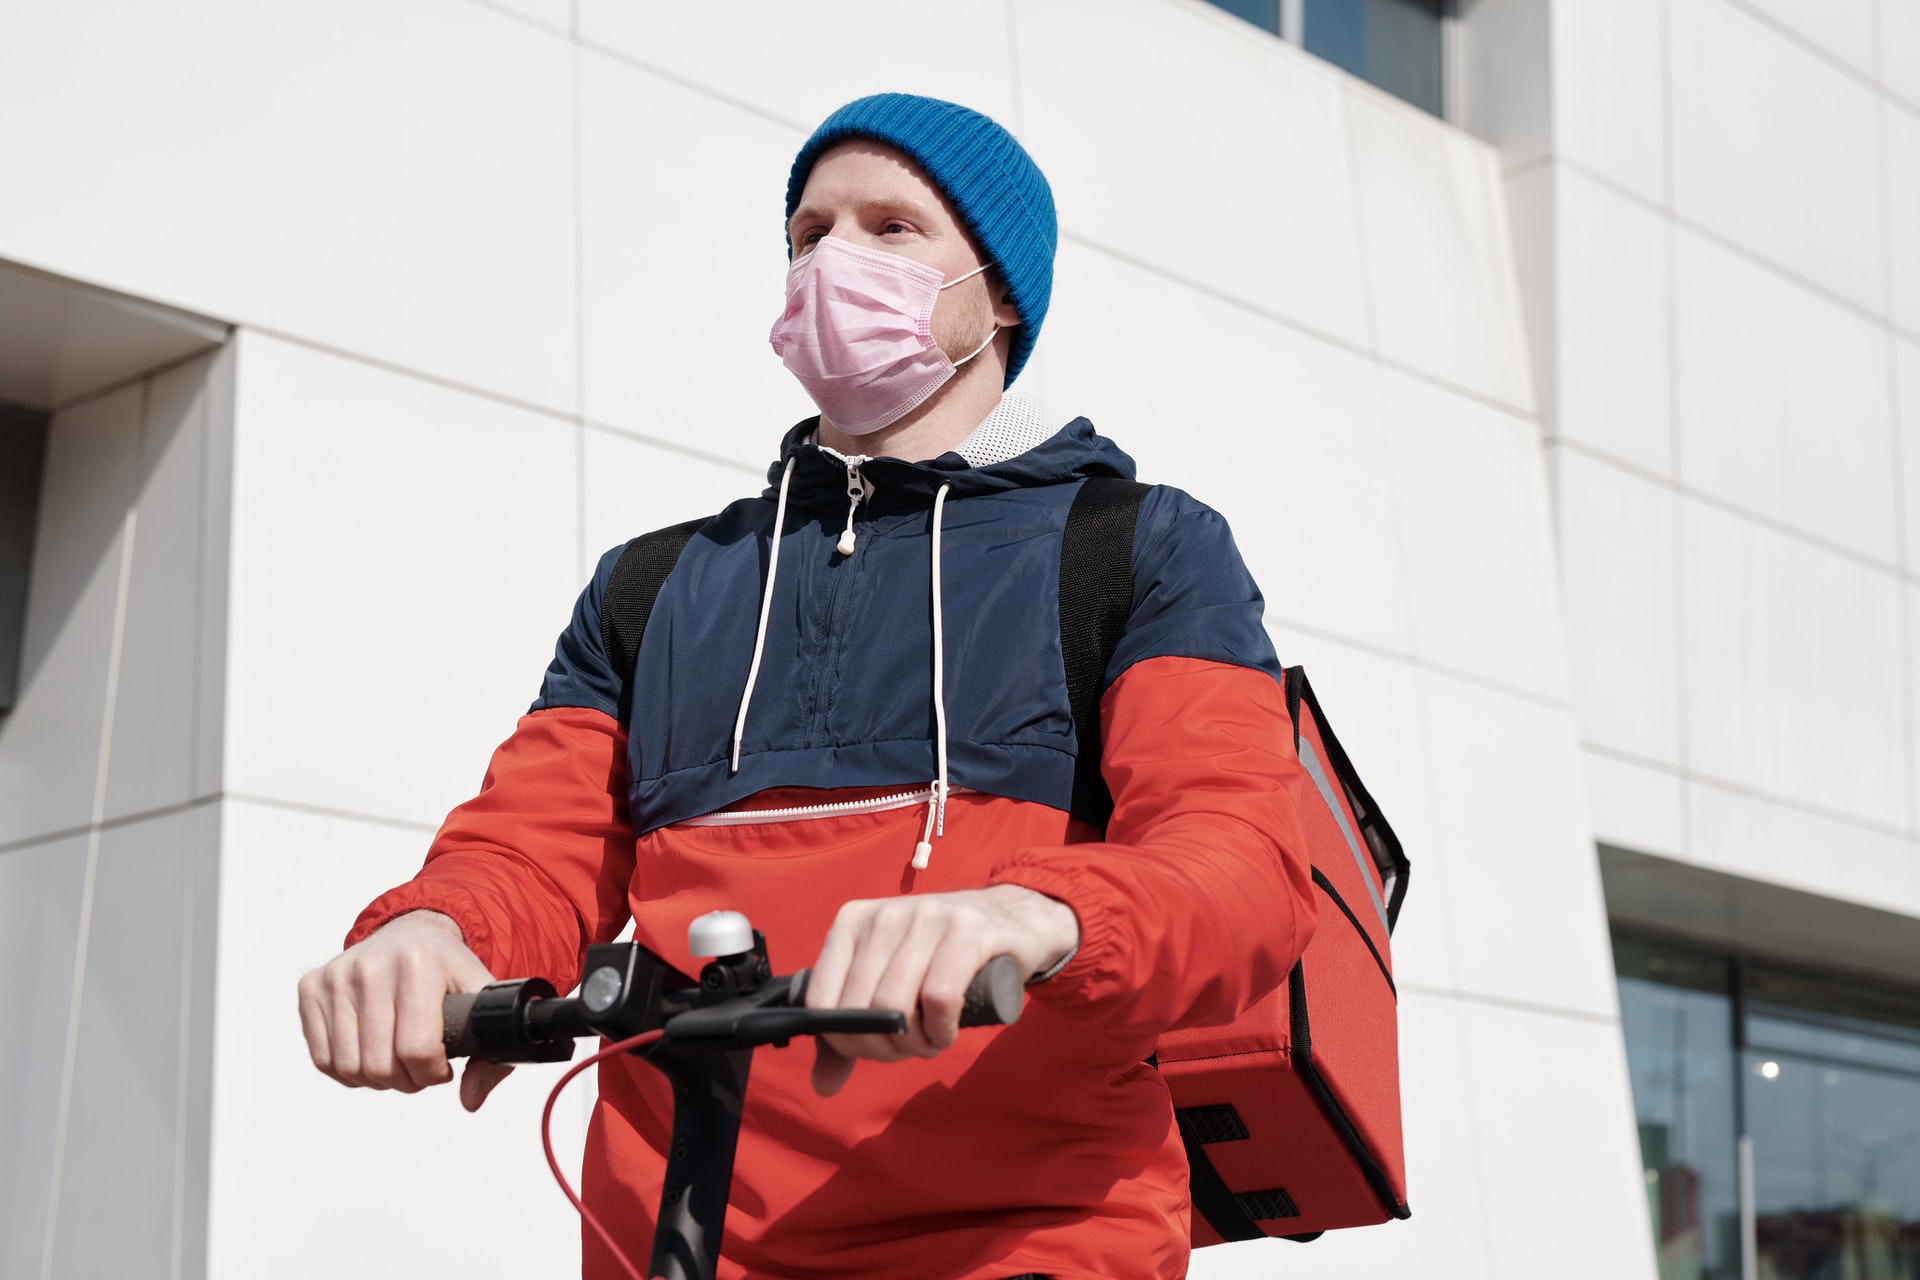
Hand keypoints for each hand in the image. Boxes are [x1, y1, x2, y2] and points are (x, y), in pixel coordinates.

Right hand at [296, 910, 512, 1111]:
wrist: (410, 932)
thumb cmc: (445, 968)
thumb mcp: (480, 998)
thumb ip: (491, 1052)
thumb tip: (471, 1099)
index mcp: (419, 962)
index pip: (417, 1049)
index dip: (433, 1073)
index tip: (443, 1066)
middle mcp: (371, 966)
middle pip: (380, 1066)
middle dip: (406, 1081)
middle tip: (420, 1067)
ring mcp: (336, 976)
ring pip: (349, 1068)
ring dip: (377, 1080)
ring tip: (397, 1060)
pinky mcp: (311, 987)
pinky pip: (323, 1060)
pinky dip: (348, 1072)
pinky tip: (371, 1054)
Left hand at [802, 884, 1077, 1096]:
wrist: (1011, 918)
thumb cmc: (941, 957)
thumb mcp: (889, 981)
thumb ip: (852, 1030)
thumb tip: (823, 1085)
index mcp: (852, 922)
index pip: (821, 1000)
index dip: (844, 1041)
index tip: (872, 1049)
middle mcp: (884, 915)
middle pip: (859, 1010)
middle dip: (882, 1048)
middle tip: (909, 1050)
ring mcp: (926, 917)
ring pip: (895, 1006)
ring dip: (913, 1044)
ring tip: (931, 1042)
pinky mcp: (968, 931)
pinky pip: (938, 997)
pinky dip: (939, 1030)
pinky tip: (947, 1032)